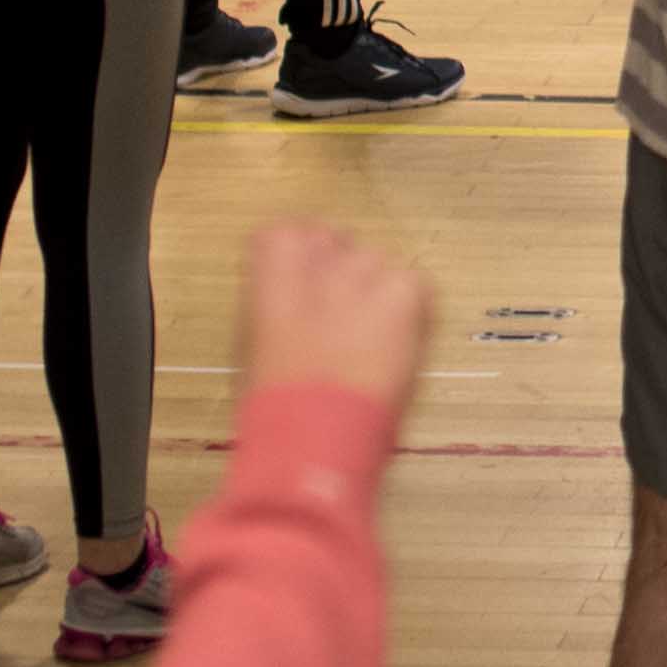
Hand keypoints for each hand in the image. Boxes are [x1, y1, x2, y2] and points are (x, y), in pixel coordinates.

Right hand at [232, 215, 436, 416]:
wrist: (313, 434)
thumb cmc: (273, 400)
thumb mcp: (252, 340)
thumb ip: (274, 301)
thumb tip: (290, 295)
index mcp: (273, 265)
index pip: (287, 232)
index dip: (297, 258)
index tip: (301, 283)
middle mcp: (322, 254)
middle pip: (336, 240)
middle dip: (338, 271)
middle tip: (340, 316)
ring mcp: (367, 269)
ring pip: (377, 262)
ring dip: (373, 290)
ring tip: (367, 339)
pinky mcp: (406, 291)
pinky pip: (414, 283)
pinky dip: (409, 309)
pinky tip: (393, 343)